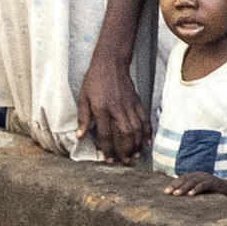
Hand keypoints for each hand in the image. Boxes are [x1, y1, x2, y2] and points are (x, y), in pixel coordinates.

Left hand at [80, 49, 149, 165]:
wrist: (110, 63)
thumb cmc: (94, 80)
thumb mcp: (83, 98)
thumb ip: (83, 118)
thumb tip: (80, 136)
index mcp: (102, 109)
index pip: (106, 134)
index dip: (108, 149)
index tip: (108, 160)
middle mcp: (117, 109)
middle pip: (125, 135)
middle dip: (126, 150)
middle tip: (125, 161)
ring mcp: (129, 105)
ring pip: (136, 129)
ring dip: (137, 144)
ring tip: (135, 155)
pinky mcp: (137, 101)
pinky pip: (144, 119)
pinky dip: (147, 131)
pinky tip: (146, 141)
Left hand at [169, 172, 226, 199]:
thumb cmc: (212, 192)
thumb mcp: (199, 191)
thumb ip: (189, 191)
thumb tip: (175, 198)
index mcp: (194, 176)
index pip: (181, 179)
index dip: (172, 185)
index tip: (165, 192)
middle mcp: (199, 175)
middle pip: (185, 179)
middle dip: (175, 186)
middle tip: (167, 193)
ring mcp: (206, 177)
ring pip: (192, 181)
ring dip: (184, 188)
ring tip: (176, 194)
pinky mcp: (213, 182)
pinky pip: (203, 185)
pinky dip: (196, 189)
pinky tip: (190, 195)